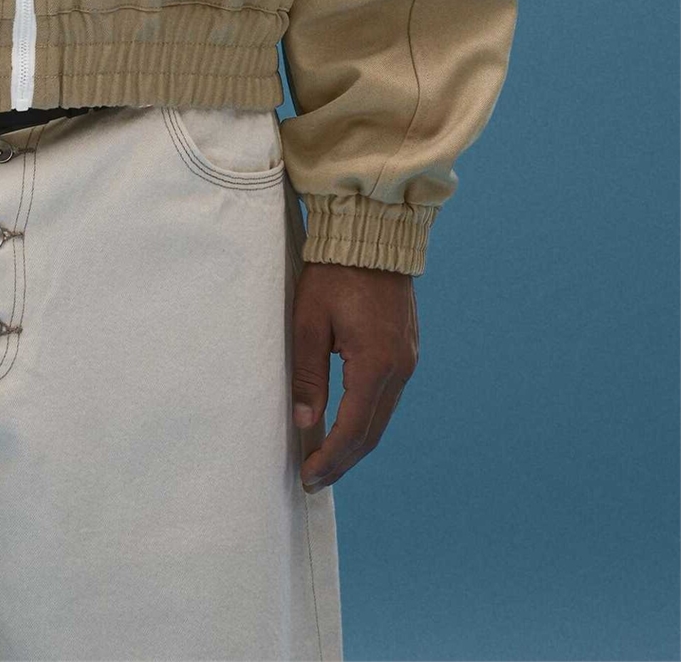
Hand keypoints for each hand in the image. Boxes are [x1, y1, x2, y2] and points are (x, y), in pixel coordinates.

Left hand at [291, 261, 417, 492]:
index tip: (307, 477)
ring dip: (355, 443)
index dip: (330, 459)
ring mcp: (407, 360)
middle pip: (371, 432)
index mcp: (376, 365)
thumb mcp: (309, 320)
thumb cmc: (335, 272)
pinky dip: (366, 419)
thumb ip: (307, 373)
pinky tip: (346, 424)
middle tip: (314, 480)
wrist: (373, 233)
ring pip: (381, 417)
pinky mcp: (405, 350)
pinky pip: (387, 398)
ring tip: (325, 460)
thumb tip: (305, 421)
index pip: (352, 430)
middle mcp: (399, 369)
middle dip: (342, 461)